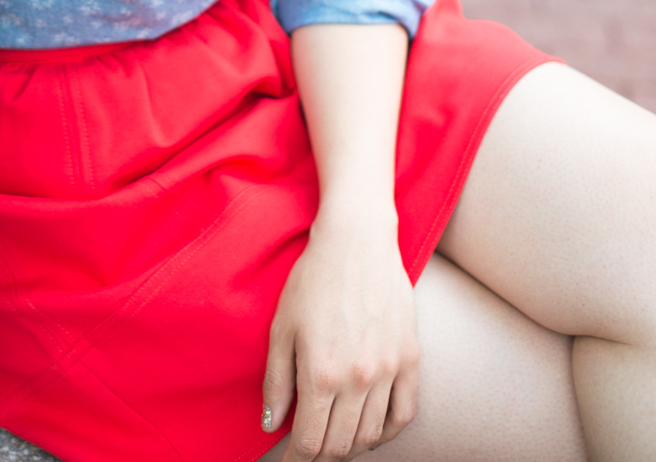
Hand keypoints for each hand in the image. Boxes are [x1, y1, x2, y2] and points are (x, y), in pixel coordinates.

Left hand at [262, 213, 418, 456]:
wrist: (357, 244)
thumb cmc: (311, 282)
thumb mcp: (281, 329)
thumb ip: (276, 382)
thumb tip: (272, 426)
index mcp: (321, 373)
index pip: (311, 440)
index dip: (297, 458)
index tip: (289, 460)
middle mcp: (358, 379)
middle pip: (341, 443)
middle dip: (321, 454)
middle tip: (307, 449)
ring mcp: (389, 371)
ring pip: (372, 434)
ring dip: (351, 445)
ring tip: (334, 439)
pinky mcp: (411, 360)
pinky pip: (404, 414)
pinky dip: (386, 431)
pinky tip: (369, 428)